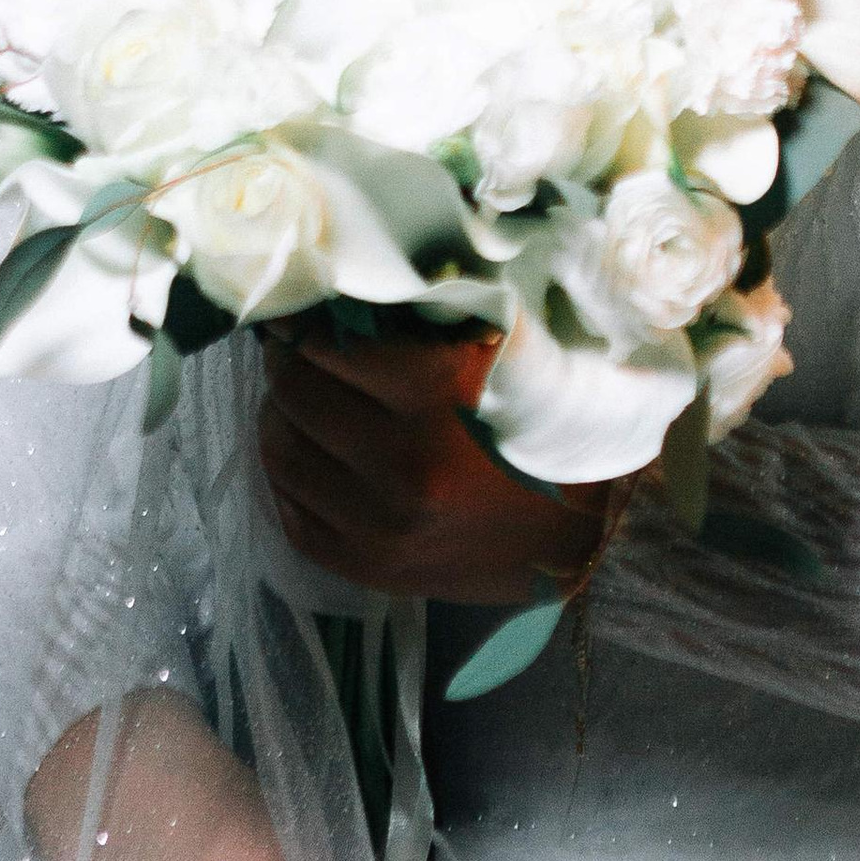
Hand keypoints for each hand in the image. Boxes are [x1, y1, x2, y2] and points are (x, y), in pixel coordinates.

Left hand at [258, 322, 623, 607]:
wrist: (580, 532)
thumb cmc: (545, 423)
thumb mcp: (503, 351)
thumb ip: (430, 319)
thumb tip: (345, 293)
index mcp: (441, 392)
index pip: (330, 344)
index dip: (308, 324)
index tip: (304, 315)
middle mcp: (404, 462)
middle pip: (296, 394)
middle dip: (287, 364)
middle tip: (293, 350)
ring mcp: (382, 524)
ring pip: (282, 453)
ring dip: (279, 416)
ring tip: (295, 400)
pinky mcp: (371, 567)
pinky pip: (293, 514)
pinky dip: (288, 478)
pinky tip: (306, 455)